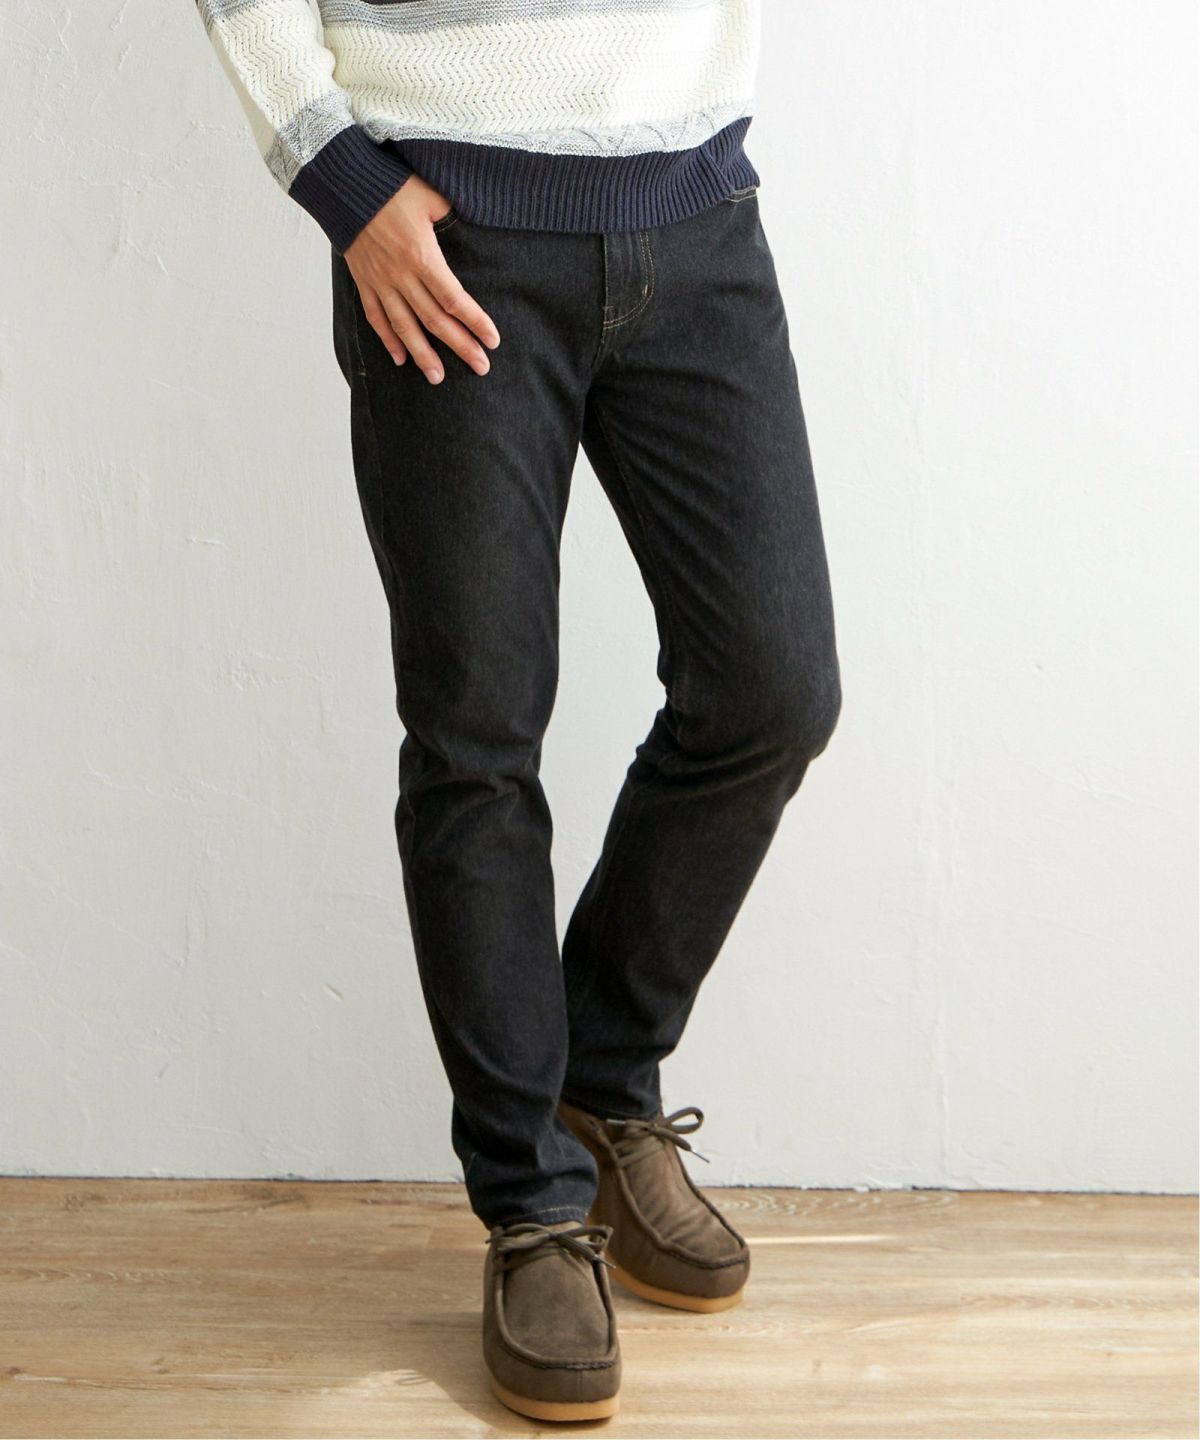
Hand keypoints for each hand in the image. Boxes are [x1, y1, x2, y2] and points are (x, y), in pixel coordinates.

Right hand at [344, 175, 499, 383]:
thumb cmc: (391, 186)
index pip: (454, 299)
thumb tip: (476, 223)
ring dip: (423, 355)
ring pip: (404, 327)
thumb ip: (453, 216)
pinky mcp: (364, 282)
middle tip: (481, 368)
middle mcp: (401, 276)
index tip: (492, 341)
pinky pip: (376, 317)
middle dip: (460, 346)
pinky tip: (400, 359)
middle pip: (435, 320)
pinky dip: (388, 340)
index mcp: (423, 256)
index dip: (475, 322)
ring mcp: (381, 282)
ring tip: (438, 378)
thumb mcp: (430, 195)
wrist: (344, 185)